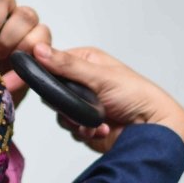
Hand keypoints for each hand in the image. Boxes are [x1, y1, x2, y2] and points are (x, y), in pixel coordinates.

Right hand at [32, 42, 183, 154]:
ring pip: (60, 114)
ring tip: (97, 122)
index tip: (31, 83)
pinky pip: (71, 129)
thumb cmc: (136, 95)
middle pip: (53, 92)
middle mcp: (83, 82)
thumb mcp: (99, 76)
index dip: (42, 73)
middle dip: (65, 104)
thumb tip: (38, 50)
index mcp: (85, 62)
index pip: (52, 63)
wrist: (152, 128)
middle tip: (80, 106)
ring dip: (77, 121)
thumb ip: (67, 65)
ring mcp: (84, 104)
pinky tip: (102, 130)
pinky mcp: (86, 124)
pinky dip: (85, 132)